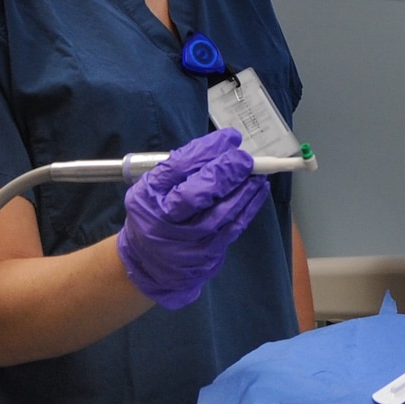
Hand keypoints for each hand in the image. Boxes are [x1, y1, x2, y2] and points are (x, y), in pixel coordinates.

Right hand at [116, 127, 269, 308]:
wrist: (148, 265)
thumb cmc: (153, 216)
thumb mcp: (152, 190)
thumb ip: (179, 169)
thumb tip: (220, 147)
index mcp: (146, 197)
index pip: (175, 168)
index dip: (205, 152)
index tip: (229, 139)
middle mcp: (163, 221)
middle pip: (197, 194)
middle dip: (225, 172)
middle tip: (245, 158)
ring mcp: (185, 241)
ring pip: (220, 212)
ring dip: (244, 190)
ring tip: (258, 173)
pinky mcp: (205, 255)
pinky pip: (232, 228)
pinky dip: (249, 207)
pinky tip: (258, 191)